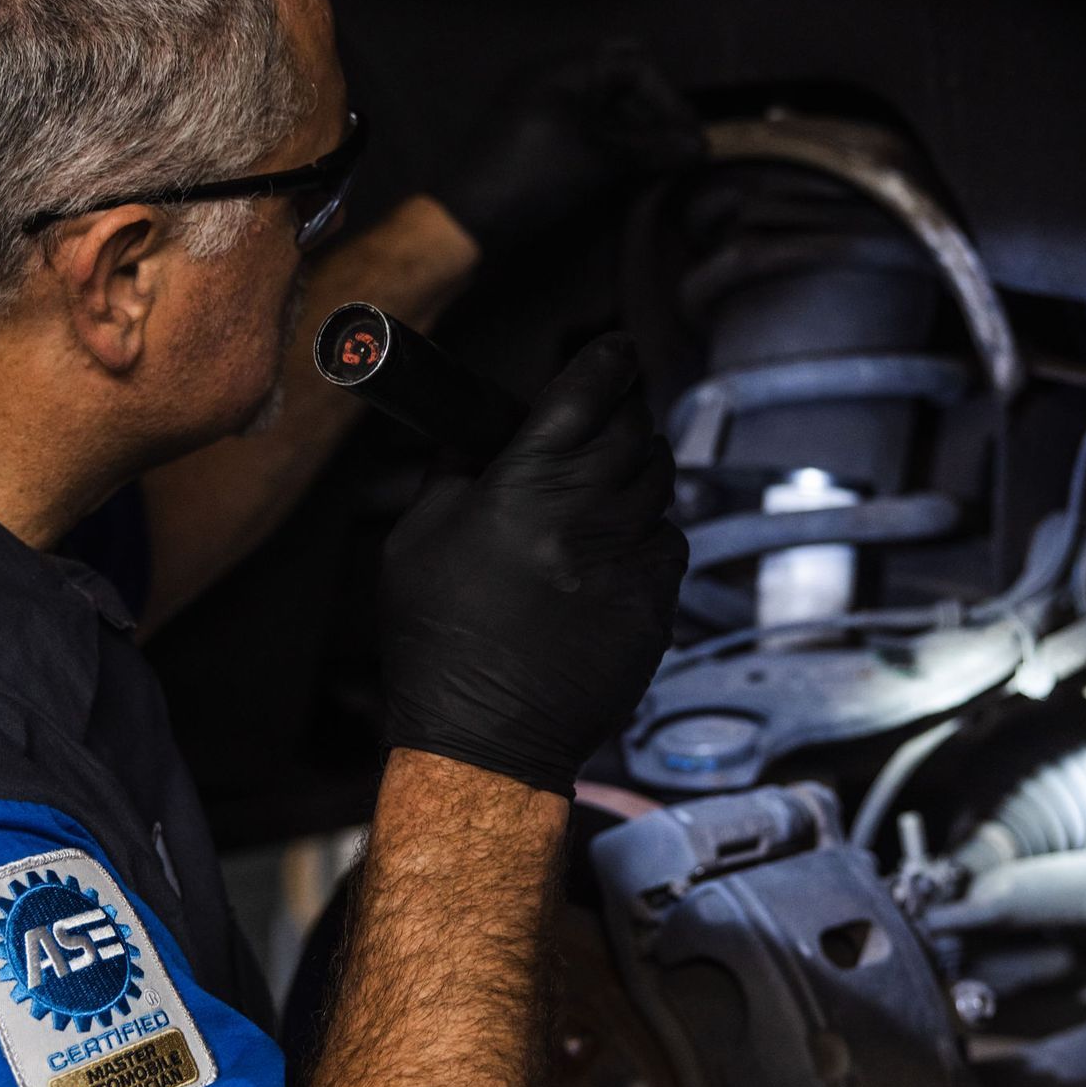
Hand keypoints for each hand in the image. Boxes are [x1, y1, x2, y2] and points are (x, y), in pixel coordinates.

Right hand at [378, 336, 687, 796]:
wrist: (485, 737)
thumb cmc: (436, 640)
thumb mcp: (416, 542)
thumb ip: (452, 475)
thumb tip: (476, 435)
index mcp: (526, 484)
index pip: (588, 389)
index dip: (606, 359)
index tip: (614, 350)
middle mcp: (589, 512)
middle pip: (635, 428)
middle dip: (623, 413)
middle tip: (606, 417)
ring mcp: (631, 560)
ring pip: (660, 484)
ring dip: (636, 473)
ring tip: (603, 490)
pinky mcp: (658, 605)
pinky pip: (669, 544)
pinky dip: (648, 535)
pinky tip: (612, 553)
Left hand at [443, 42, 703, 262]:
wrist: (468, 219)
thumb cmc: (535, 176)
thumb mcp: (600, 159)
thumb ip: (652, 147)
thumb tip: (699, 146)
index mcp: (565, 67)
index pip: (635, 64)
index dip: (669, 99)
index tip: (691, 140)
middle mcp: (553, 77)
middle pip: (621, 77)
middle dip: (654, 107)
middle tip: (678, 143)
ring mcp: (543, 106)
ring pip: (605, 104)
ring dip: (636, 128)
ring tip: (660, 161)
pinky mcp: (538, 136)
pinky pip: (587, 125)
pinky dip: (613, 141)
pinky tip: (629, 168)